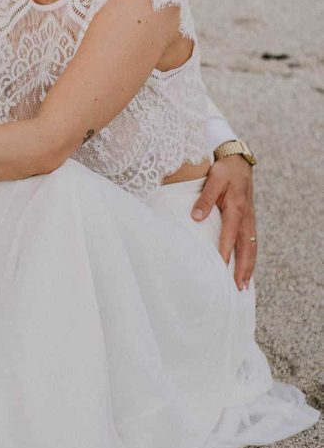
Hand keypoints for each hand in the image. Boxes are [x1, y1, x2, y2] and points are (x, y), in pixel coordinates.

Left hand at [191, 155, 255, 288]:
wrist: (238, 160)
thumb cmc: (223, 170)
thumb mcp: (213, 179)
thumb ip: (204, 198)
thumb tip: (195, 217)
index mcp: (236, 208)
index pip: (229, 234)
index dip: (225, 251)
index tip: (221, 266)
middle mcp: (246, 217)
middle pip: (246, 247)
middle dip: (243, 268)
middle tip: (239, 288)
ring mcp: (249, 220)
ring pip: (251, 247)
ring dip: (248, 267)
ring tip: (243, 285)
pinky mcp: (249, 220)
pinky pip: (251, 242)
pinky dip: (249, 258)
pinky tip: (245, 269)